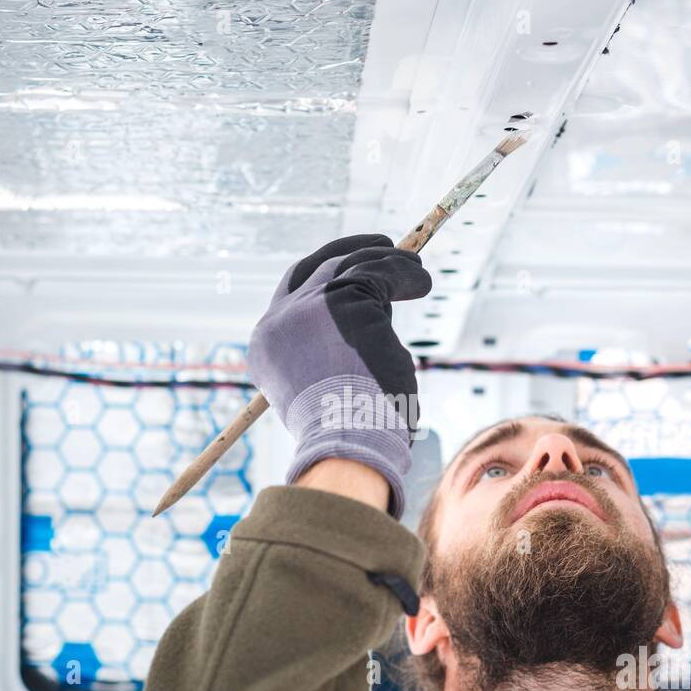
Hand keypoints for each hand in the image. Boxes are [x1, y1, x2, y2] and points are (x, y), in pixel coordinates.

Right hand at [246, 234, 431, 517]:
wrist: (347, 444)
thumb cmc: (347, 431)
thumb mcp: (324, 388)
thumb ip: (329, 353)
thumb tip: (366, 323)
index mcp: (267, 344)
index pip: (292, 292)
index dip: (323, 275)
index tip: (350, 267)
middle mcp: (279, 321)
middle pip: (315, 268)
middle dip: (348, 252)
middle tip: (380, 246)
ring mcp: (308, 308)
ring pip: (351, 267)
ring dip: (385, 262)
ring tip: (414, 268)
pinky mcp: (343, 300)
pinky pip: (379, 273)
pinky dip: (405, 275)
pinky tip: (423, 283)